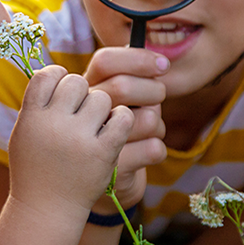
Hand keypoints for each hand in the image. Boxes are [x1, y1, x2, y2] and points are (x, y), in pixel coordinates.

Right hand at [8, 65, 133, 215]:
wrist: (47, 209)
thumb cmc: (35, 167)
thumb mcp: (25, 133)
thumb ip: (38, 103)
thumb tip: (58, 71)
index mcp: (31, 116)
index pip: (47, 75)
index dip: (58, 76)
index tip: (62, 89)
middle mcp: (53, 124)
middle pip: (76, 82)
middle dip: (81, 93)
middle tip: (80, 110)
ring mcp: (79, 139)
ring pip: (102, 98)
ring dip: (101, 108)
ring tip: (94, 125)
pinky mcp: (104, 153)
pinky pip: (123, 117)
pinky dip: (121, 119)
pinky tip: (112, 129)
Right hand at [82, 48, 168, 212]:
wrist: (89, 186)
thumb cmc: (107, 132)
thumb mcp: (112, 102)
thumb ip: (128, 78)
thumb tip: (160, 60)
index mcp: (81, 93)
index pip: (105, 61)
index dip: (138, 58)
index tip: (163, 64)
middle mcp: (80, 115)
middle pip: (124, 87)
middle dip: (153, 90)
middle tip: (157, 96)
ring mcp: (94, 145)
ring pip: (147, 119)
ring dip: (157, 124)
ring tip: (145, 131)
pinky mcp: (113, 172)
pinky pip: (154, 148)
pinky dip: (156, 149)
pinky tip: (142, 153)